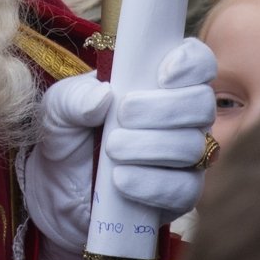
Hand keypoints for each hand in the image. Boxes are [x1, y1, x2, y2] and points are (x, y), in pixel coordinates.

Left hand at [22, 38, 218, 254]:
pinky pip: (185, 189)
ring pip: (193, 146)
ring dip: (151, 146)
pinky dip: (152, 183)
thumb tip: (104, 96)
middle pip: (202, 104)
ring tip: (112, 149)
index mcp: (158, 82)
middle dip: (165, 108)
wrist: (57, 189)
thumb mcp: (59, 107)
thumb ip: (75, 97)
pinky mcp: (180, 196)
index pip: (199, 63)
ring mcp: (185, 158)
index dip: (192, 64)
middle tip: (123, 114)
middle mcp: (181, 117)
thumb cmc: (67, 135)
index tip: (163, 75)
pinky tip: (121, 180)